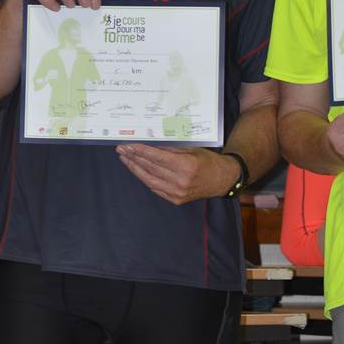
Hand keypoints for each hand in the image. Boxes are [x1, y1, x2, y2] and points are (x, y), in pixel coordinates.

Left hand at [116, 144, 231, 204]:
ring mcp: (177, 193)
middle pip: (150, 168)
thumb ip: (170, 148)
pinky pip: (155, 187)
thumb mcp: (191, 149)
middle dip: (134, 158)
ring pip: (149, 179)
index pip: (156, 157)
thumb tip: (149, 143)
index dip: (140, 151)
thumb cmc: (208, 161)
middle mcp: (180, 181)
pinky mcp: (176, 199)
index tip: (128, 145)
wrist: (221, 180)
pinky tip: (137, 170)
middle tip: (121, 150)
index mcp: (186, 166)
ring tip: (125, 159)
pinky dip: (145, 178)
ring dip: (135, 169)